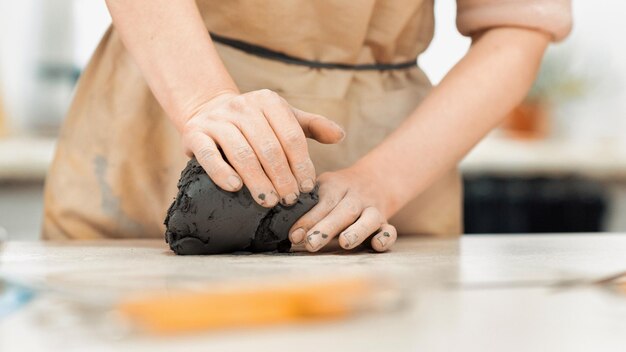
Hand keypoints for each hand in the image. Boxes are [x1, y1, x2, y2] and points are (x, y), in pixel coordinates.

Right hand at [181, 89, 344, 206]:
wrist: (207, 111)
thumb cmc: (256, 123)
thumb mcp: (284, 119)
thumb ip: (313, 127)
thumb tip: (341, 135)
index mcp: (268, 101)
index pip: (290, 136)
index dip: (301, 164)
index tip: (307, 187)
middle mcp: (242, 106)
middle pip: (269, 147)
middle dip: (282, 177)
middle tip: (290, 200)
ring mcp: (217, 120)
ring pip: (242, 153)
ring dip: (258, 181)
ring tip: (270, 202)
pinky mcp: (194, 134)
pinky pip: (210, 156)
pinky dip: (222, 173)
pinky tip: (236, 188)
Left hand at [288, 168, 397, 252]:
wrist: (377, 180)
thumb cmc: (338, 191)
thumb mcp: (323, 188)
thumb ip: (305, 202)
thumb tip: (272, 222)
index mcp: (335, 187)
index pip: (321, 202)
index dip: (307, 218)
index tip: (293, 234)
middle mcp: (355, 198)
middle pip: (343, 211)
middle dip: (326, 227)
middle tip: (310, 243)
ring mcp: (372, 210)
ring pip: (368, 220)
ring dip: (356, 231)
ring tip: (345, 243)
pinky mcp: (385, 223)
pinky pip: (389, 230)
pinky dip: (385, 237)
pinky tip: (376, 244)